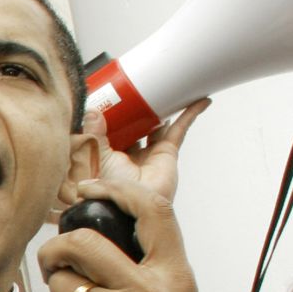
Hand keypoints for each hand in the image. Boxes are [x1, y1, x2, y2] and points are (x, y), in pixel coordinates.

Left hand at [84, 98, 208, 202]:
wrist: (128, 204)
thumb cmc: (108, 187)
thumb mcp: (96, 155)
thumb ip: (94, 133)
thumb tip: (92, 110)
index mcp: (109, 152)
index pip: (112, 128)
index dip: (113, 113)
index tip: (113, 94)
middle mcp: (130, 152)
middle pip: (137, 124)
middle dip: (140, 108)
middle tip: (143, 87)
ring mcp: (150, 152)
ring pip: (160, 124)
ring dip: (167, 108)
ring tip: (172, 88)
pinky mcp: (167, 153)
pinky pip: (181, 129)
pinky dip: (190, 115)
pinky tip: (200, 100)